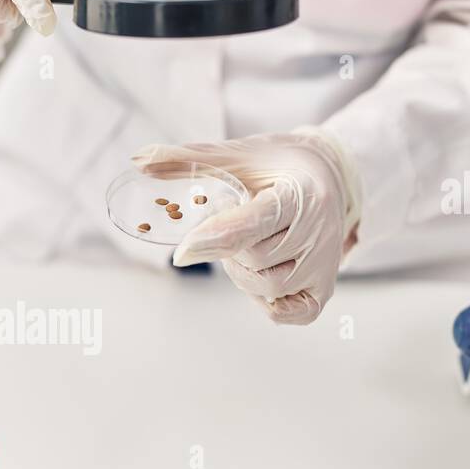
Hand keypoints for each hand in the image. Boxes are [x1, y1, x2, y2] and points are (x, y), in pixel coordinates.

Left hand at [131, 130, 360, 324]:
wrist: (331, 174)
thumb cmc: (279, 165)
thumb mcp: (237, 155)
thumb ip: (188, 159)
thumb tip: (138, 160)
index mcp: (301, 195)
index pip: (252, 226)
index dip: (213, 240)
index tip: (183, 252)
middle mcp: (320, 233)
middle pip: (253, 261)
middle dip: (230, 248)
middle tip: (236, 223)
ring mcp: (325, 266)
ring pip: (266, 288)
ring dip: (244, 272)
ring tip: (250, 244)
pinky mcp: (323, 290)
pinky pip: (286, 313)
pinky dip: (265, 301)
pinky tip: (263, 272)